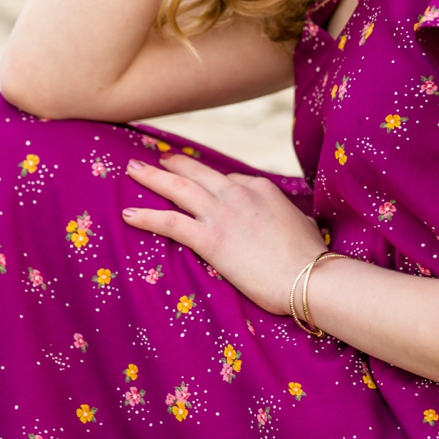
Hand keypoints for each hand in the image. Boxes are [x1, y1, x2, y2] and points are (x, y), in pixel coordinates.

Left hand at [122, 153, 327, 315]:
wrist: (310, 279)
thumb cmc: (310, 259)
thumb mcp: (301, 223)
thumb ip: (286, 215)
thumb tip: (290, 219)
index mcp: (261, 188)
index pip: (227, 179)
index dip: (210, 183)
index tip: (196, 183)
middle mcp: (238, 194)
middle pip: (196, 173)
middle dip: (172, 164)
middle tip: (155, 160)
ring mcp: (222, 214)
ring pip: (178, 188)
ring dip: (152, 177)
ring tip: (132, 169)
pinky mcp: (210, 239)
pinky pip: (170, 222)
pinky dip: (146, 216)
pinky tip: (127, 214)